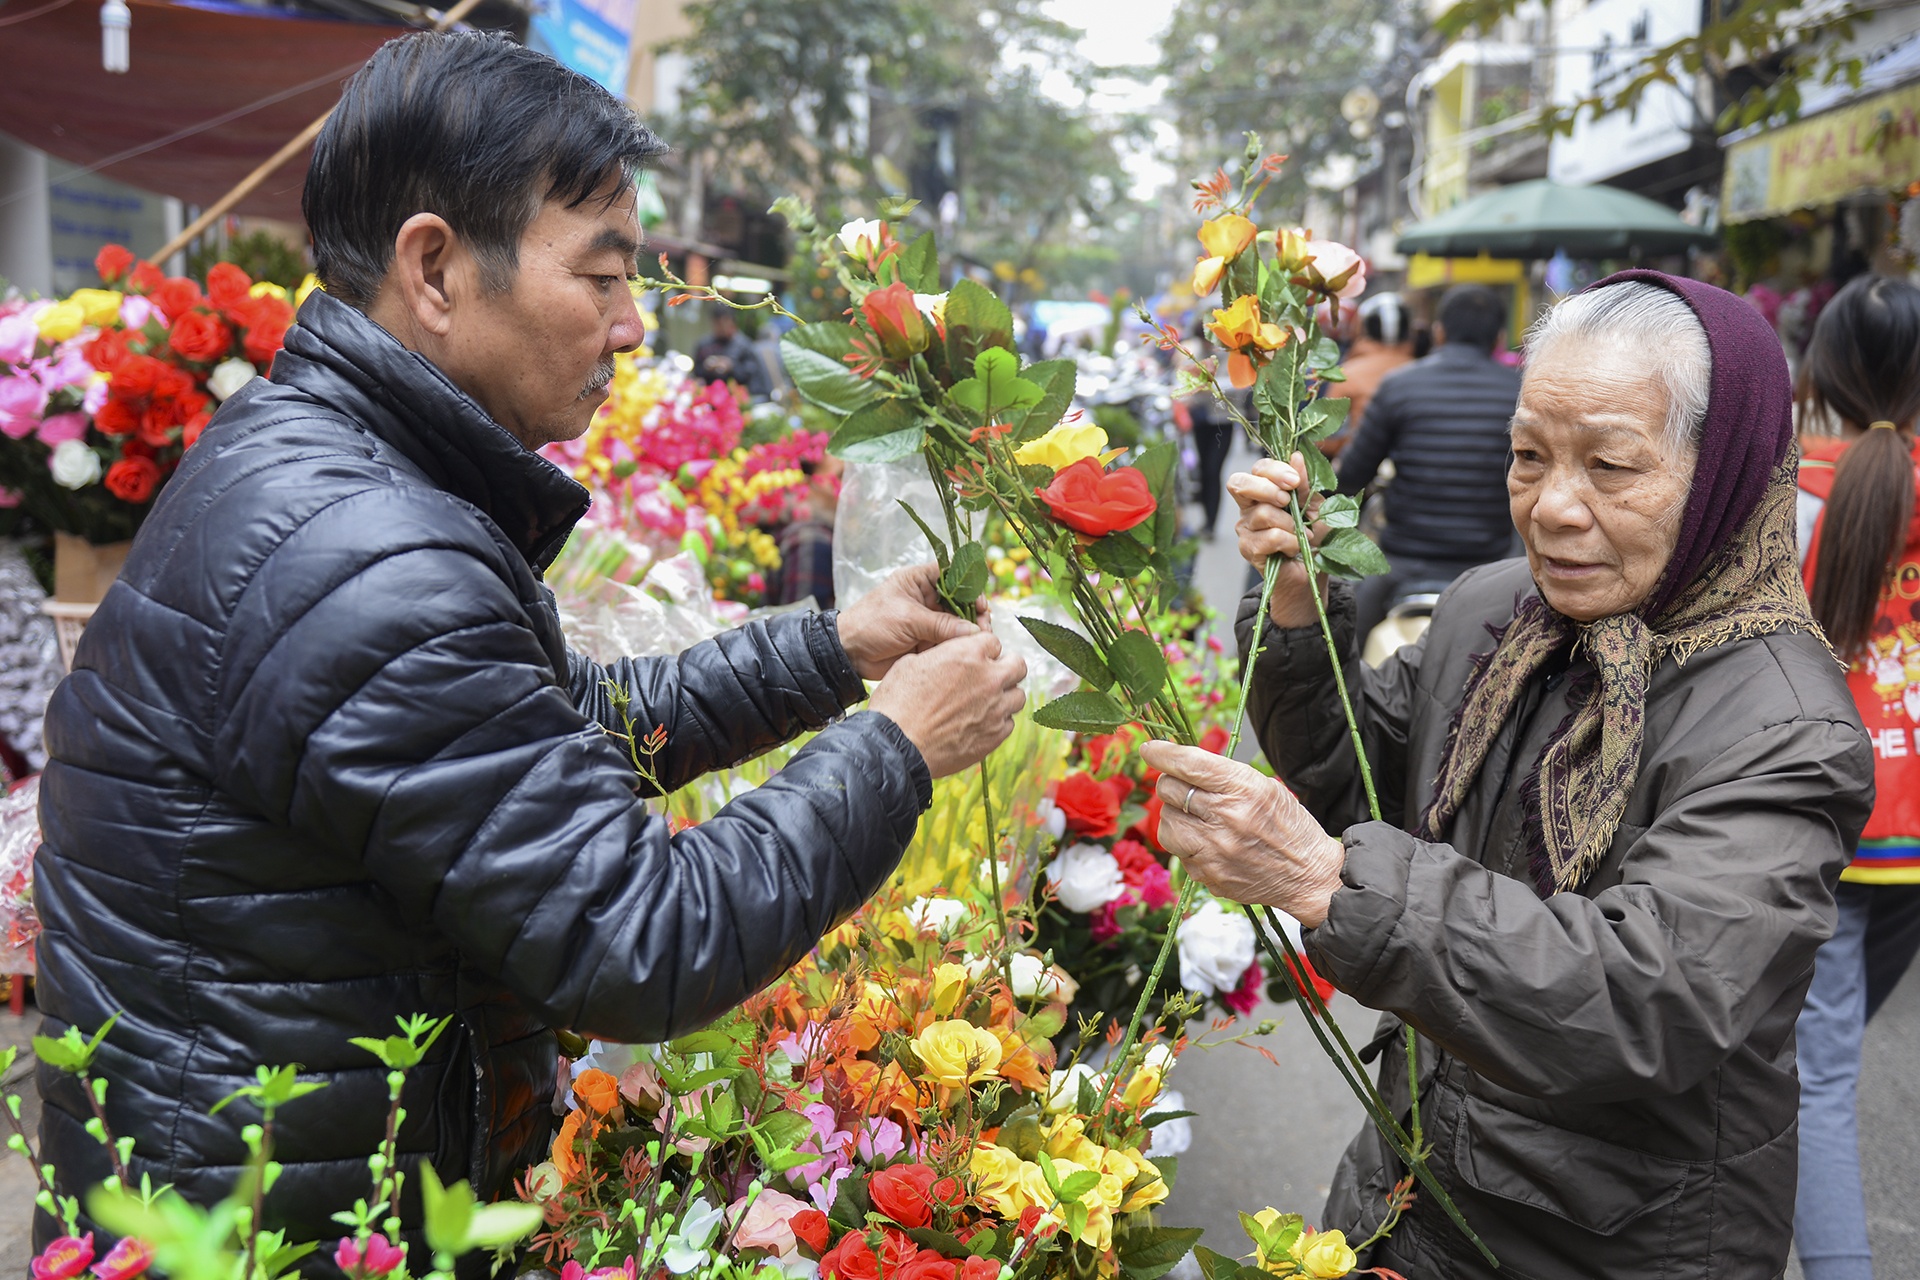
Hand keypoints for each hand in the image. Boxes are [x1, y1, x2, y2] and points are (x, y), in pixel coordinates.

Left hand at [836, 563, 981, 679]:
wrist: (850, 653)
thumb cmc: (871, 624)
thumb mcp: (908, 618)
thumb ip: (942, 625)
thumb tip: (974, 631)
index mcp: (918, 581)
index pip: (952, 574)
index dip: (969, 585)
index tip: (981, 602)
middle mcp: (926, 598)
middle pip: (961, 601)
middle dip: (975, 613)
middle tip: (985, 627)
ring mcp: (928, 621)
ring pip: (958, 623)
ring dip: (970, 632)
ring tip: (981, 641)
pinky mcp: (928, 641)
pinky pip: (950, 641)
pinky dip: (960, 646)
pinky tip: (970, 651)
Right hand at [870, 630, 1025, 777]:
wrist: (898, 746)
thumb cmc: (898, 704)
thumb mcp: (912, 664)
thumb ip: (940, 656)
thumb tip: (947, 659)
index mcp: (968, 654)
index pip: (994, 642)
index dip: (983, 650)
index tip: (976, 659)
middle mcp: (989, 679)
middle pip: (1018, 665)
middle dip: (1006, 668)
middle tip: (991, 677)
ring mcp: (996, 709)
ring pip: (1018, 696)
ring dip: (1005, 697)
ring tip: (986, 703)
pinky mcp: (995, 736)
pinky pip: (1009, 724)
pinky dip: (998, 722)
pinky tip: (979, 724)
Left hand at [1140, 740, 1344, 927]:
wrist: (1308, 875)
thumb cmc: (1287, 825)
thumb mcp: (1264, 786)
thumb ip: (1223, 776)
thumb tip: (1179, 765)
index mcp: (1243, 789)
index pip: (1188, 764)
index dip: (1162, 753)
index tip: (1149, 749)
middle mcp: (1225, 818)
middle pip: (1168, 790)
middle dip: (1170, 783)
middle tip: (1182, 787)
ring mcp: (1214, 850)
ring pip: (1165, 821)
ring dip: (1174, 815)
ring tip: (1195, 817)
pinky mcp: (1208, 875)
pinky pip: (1179, 852)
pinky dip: (1187, 844)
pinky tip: (1208, 843)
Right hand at [1229, 453, 1331, 627]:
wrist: (1313, 573)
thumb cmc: (1315, 537)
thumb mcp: (1316, 506)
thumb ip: (1305, 484)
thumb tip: (1296, 455)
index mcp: (1264, 491)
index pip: (1257, 469)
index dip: (1274, 470)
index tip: (1294, 481)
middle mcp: (1249, 507)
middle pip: (1238, 483)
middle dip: (1266, 488)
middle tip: (1288, 500)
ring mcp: (1246, 528)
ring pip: (1263, 514)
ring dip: (1290, 525)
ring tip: (1302, 537)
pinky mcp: (1248, 549)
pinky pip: (1269, 537)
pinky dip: (1289, 542)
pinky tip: (1293, 549)